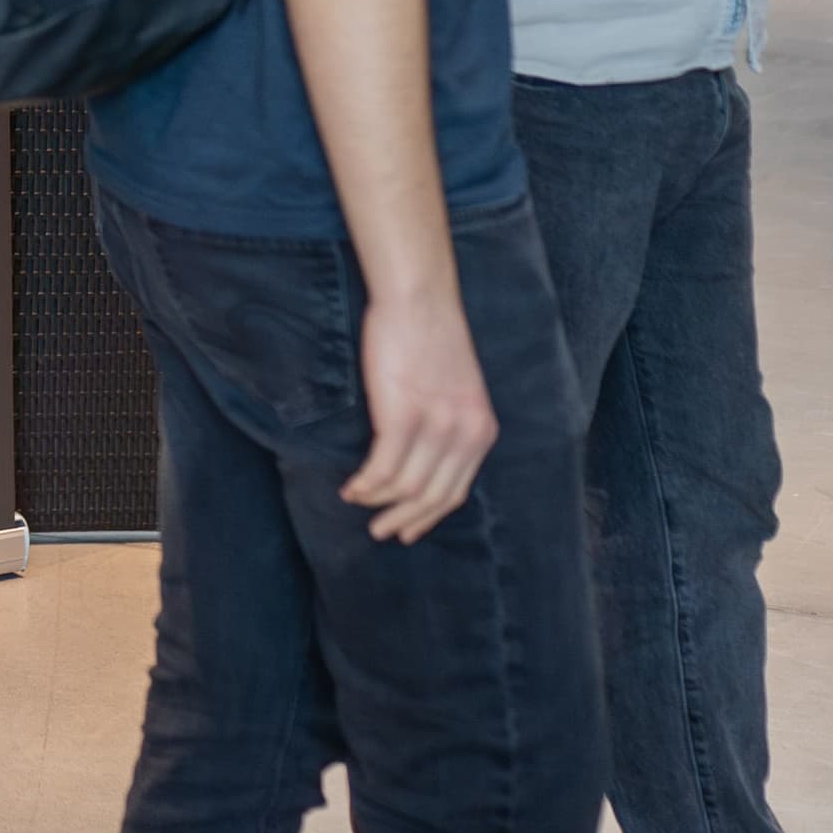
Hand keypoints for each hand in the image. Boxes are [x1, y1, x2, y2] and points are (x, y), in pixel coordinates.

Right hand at [341, 284, 497, 543]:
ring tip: (356, 502)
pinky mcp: (401, 418)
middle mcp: (464, 437)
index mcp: (481, 432)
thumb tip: (424, 454)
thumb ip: (449, 422)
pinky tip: (350, 486)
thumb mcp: (456, 387)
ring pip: (405, 488)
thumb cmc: (430, 335)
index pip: (455, 492)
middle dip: (404, 520)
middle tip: (381, 532)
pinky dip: (365, 484)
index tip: (408, 529)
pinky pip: (382, 469)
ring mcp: (434, 429)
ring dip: (377, 503)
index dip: (428, 516)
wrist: (420, 299)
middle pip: (432, 498)